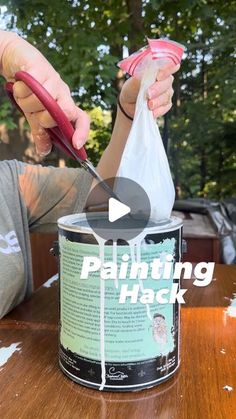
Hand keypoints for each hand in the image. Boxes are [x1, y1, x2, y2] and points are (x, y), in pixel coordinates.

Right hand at [1, 33, 89, 154]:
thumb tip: (44, 152)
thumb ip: (40, 132)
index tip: (76, 145)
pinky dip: (20, 89)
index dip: (83, 132)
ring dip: (26, 102)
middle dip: (44, 117)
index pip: (81, 119)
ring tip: (24, 95)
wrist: (15, 62)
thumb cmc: (29, 90)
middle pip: (64, 113)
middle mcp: (63, 92)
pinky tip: (19, 83)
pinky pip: (30, 86)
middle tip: (34, 111)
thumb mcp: (34, 115)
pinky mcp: (40, 68)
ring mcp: (53, 79)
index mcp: (65, 105)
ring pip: (42, 101)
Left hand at [119, 62, 179, 118]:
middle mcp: (165, 80)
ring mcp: (167, 92)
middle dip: (158, 89)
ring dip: (157, 101)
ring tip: (149, 105)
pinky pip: (166, 107)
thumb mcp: (134, 81)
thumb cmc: (132, 89)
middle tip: (148, 94)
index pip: (169, 65)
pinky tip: (152, 112)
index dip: (167, 69)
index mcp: (159, 70)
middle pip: (168, 82)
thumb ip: (143, 75)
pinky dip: (159, 110)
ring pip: (167, 96)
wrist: (128, 104)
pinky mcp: (166, 104)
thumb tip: (150, 72)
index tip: (158, 76)